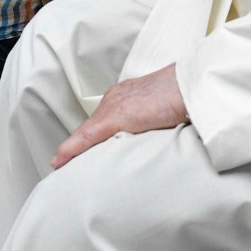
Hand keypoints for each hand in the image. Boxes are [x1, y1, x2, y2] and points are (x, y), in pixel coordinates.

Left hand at [52, 64, 186, 168]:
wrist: (190, 86)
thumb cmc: (184, 95)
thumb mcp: (164, 111)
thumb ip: (154, 119)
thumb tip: (157, 134)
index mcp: (127, 95)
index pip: (102, 119)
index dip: (91, 137)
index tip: (82, 152)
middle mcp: (116, 97)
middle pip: (91, 126)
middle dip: (80, 144)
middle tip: (66, 163)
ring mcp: (114, 106)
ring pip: (87, 132)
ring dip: (75, 149)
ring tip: (62, 165)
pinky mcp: (115, 117)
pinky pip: (87, 136)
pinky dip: (72, 150)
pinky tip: (60, 161)